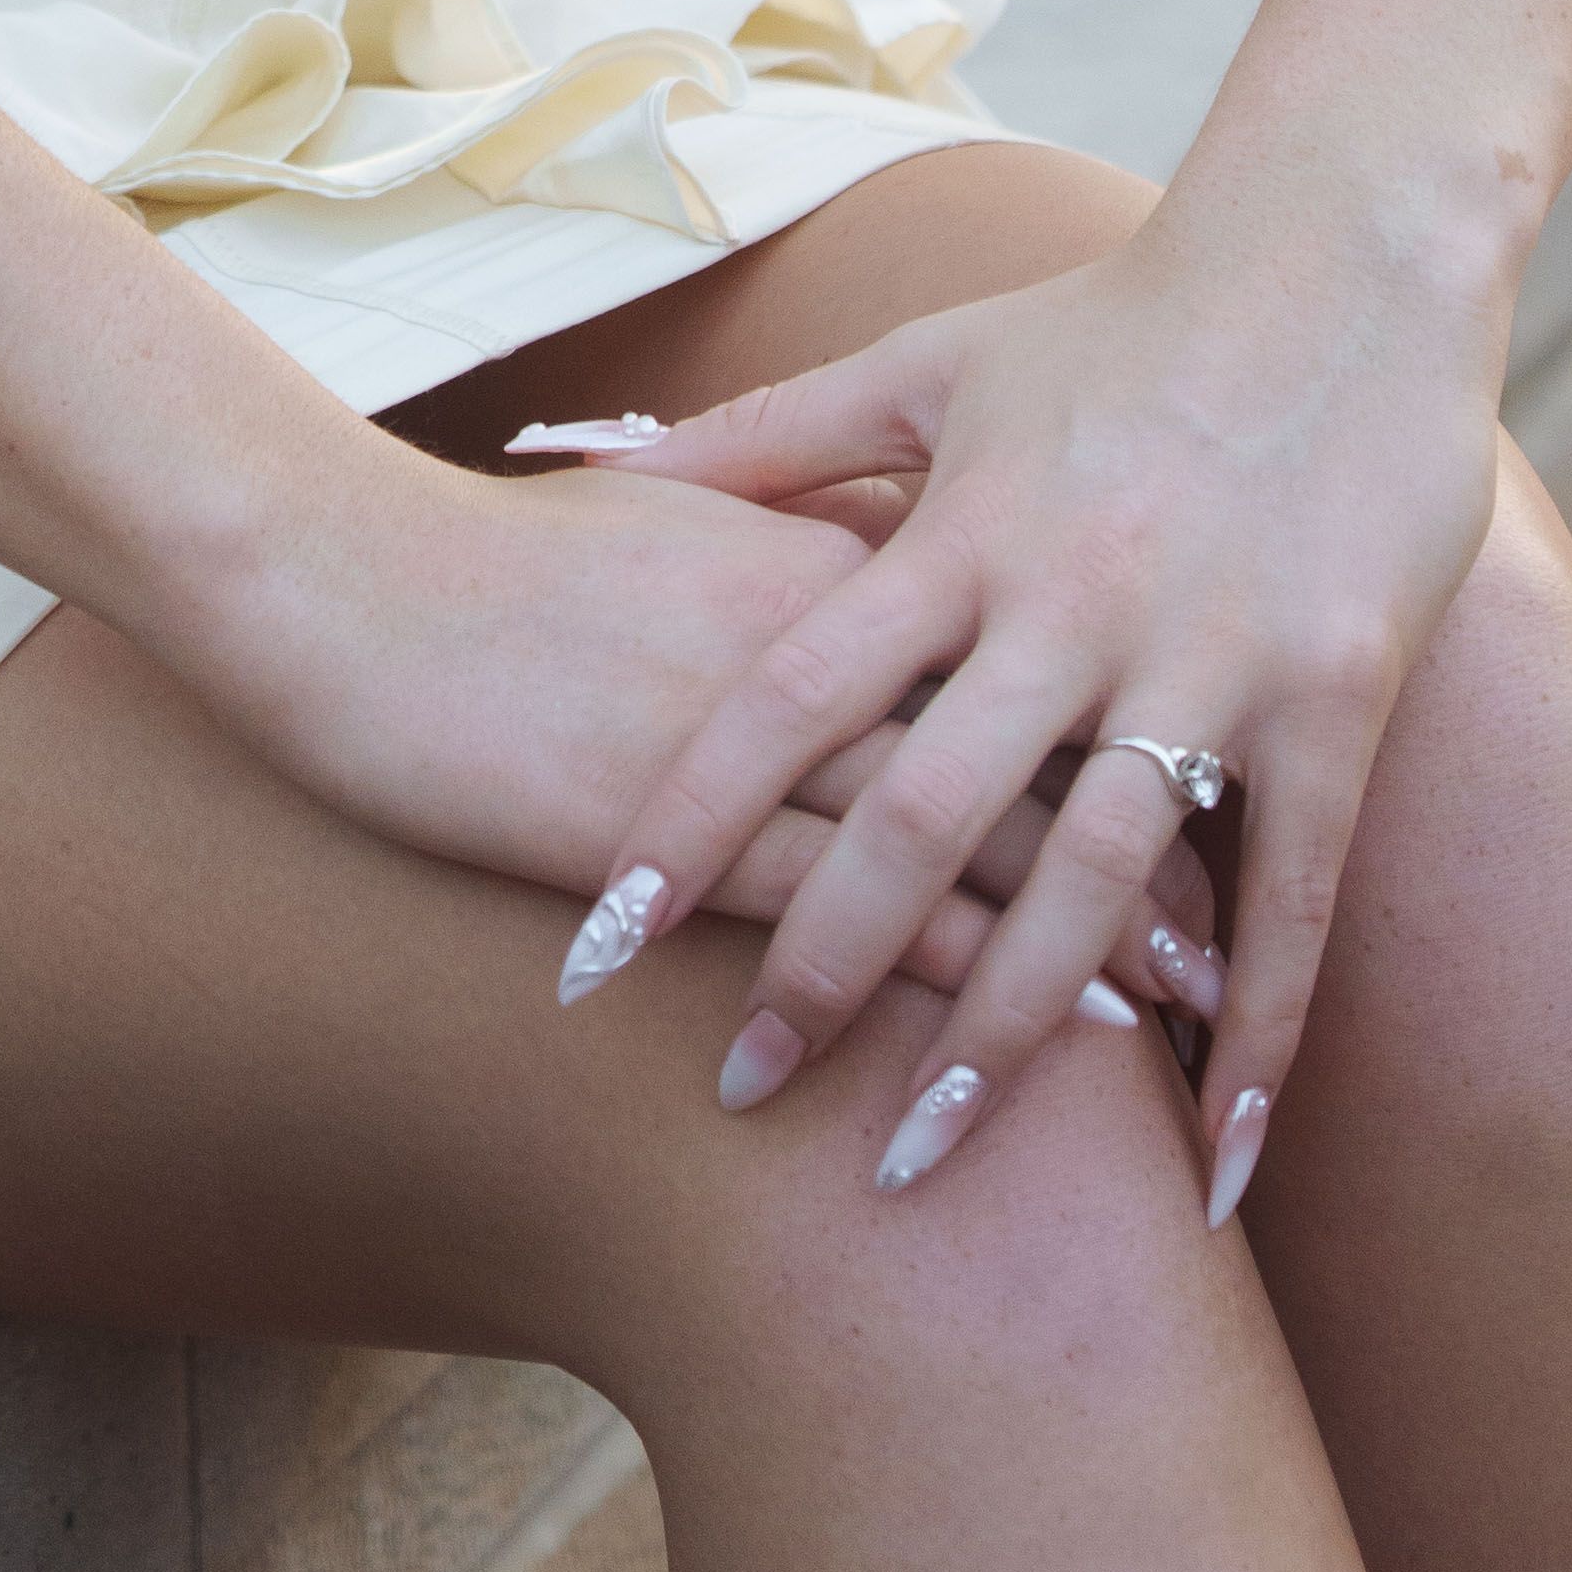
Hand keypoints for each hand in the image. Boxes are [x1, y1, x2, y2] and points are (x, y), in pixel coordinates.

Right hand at [183, 440, 1225, 993]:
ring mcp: (764, 742)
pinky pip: (848, 917)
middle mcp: (834, 642)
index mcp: (836, 556)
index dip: (1130, 724)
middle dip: (1143, 858)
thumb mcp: (666, 521)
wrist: (342, 580)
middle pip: (1033, 748)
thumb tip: (858, 570)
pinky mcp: (687, 833)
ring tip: (1166, 1032)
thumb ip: (779, 537)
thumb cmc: (495, 557)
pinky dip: (941, 984)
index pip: (1030, 643)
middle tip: (1229, 950)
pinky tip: (1003, 1050)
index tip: (1219, 792)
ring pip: (965, 848)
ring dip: (1071, 947)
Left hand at [539, 160, 1514, 1213]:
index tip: (594, 947)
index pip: (787, 697)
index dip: (685, 822)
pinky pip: (1294, 893)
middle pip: (919, 812)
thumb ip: (763, 436)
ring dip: (1008, 1029)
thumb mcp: (927, 363)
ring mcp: (1207, 653)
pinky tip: (1219, 1162)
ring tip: (926, 1158)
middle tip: (742, 1093)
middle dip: (824, 966)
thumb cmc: (1117, 319)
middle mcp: (1069, 601)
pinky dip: (1257, 1033)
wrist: (1340, 256)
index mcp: (961, 530)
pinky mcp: (1334, 692)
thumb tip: (581, 455)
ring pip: (1089, 878)